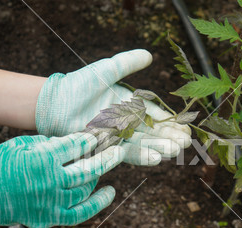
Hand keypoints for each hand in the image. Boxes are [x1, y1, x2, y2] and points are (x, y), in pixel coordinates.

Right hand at [0, 132, 123, 227]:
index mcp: (41, 160)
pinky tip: (109, 192)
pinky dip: (97, 204)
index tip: (99, 135)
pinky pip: (79, 214)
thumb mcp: (20, 144)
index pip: (75, 147)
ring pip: (85, 190)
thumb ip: (48, 143)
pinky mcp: (49, 217)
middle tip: (120, 150)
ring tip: (102, 168)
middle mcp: (49, 182)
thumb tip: (73, 142)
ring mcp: (50, 202)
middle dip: (108, 158)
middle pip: (88, 169)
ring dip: (97, 178)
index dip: (90, 139)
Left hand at [36, 49, 191, 165]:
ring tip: (176, 151)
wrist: (55, 103)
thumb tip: (149, 55)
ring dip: (160, 148)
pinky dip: (142, 156)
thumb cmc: (79, 84)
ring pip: (144, 144)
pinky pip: (128, 153)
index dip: (170, 122)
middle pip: (153, 133)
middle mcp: (126, 123)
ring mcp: (117, 137)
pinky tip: (157, 159)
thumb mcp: (106, 70)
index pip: (155, 115)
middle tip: (186, 143)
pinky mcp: (107, 147)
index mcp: (130, 105)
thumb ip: (127, 63)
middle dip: (170, 138)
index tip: (185, 127)